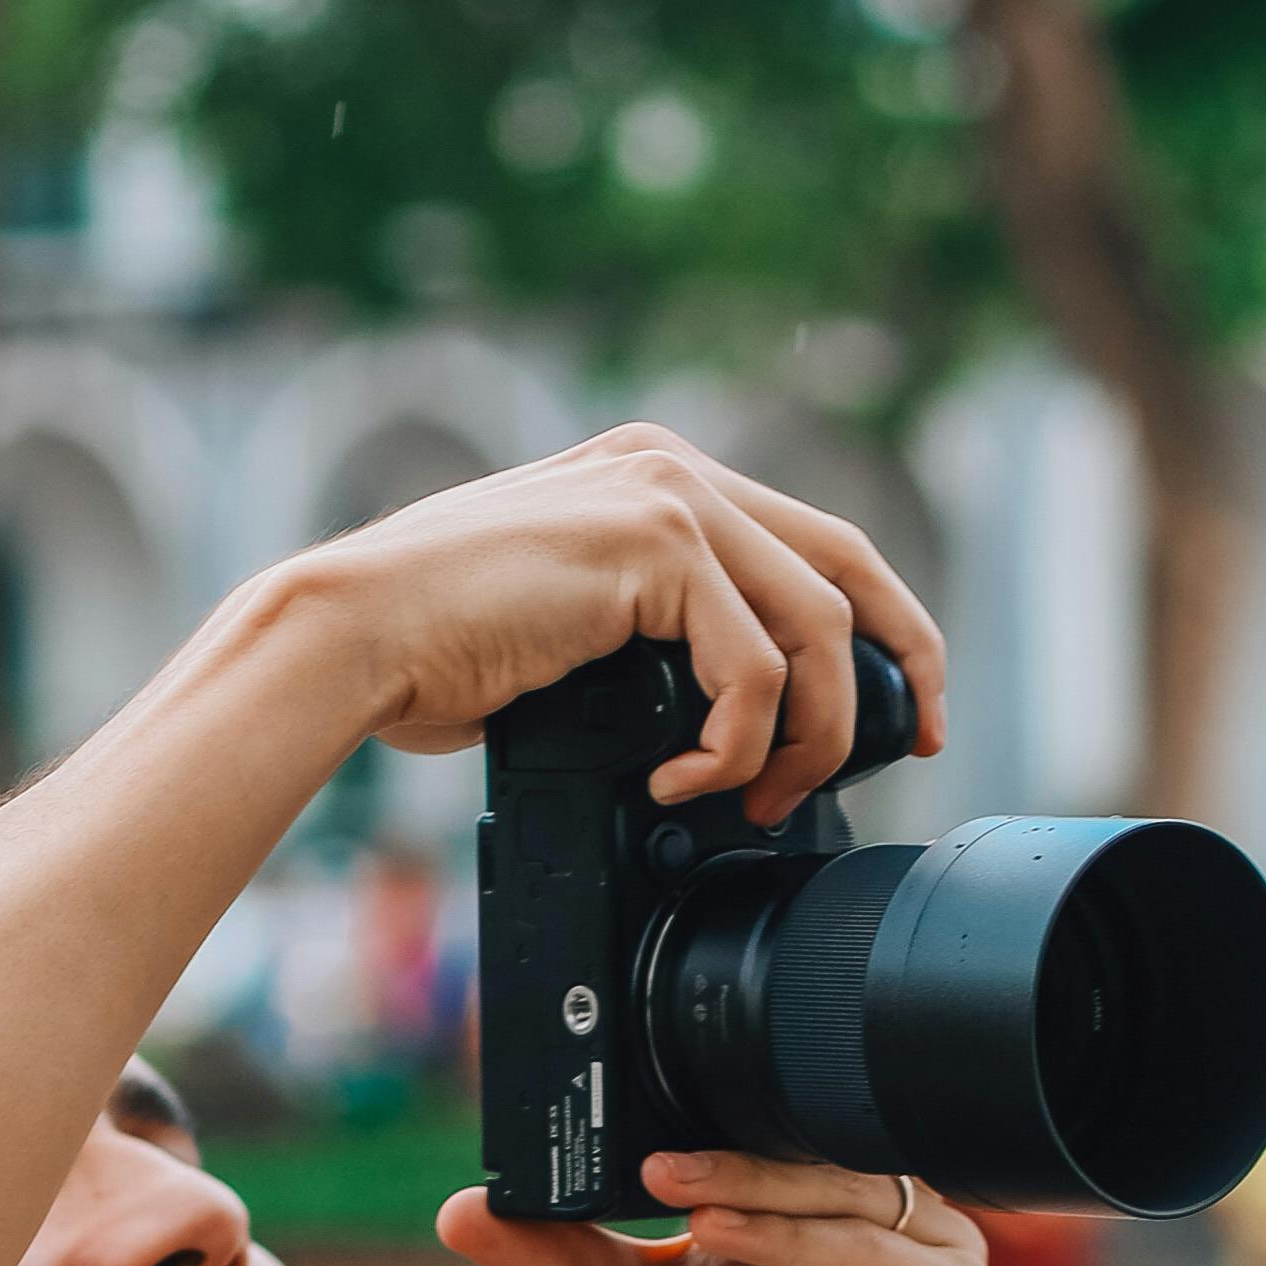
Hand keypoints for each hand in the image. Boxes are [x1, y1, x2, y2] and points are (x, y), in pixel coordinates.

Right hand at [312, 421, 944, 829]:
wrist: (357, 636)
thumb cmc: (437, 652)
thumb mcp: (576, 632)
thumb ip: (656, 640)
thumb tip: (724, 722)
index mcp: (660, 480)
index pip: (817, 543)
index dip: (883, 625)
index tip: (900, 712)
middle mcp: (673, 468)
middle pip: (848, 565)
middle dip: (901, 666)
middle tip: (908, 750)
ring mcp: (666, 495)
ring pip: (815, 628)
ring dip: (803, 736)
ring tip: (753, 797)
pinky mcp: (652, 545)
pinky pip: (753, 668)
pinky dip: (735, 746)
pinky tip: (681, 777)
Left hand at [435, 1149, 996, 1265]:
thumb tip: (462, 1208)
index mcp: (818, 1203)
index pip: (765, 1125)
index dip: (698, 1111)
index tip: (613, 1105)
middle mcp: (880, 1215)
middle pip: (809, 1142)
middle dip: (723, 1139)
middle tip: (640, 1147)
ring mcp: (928, 1255)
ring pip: (840, 1184)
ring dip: (754, 1180)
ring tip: (672, 1184)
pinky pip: (873, 1252)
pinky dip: (796, 1238)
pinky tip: (721, 1235)